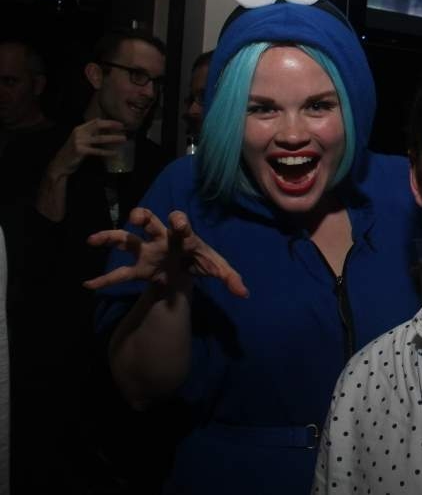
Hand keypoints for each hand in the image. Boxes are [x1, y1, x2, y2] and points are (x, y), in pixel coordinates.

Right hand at [50, 118, 125, 176]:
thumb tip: (107, 129)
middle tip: (123, 127)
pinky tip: (115, 153)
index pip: (95, 121)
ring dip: (113, 138)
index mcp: (79, 128)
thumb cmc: (74, 151)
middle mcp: (79, 132)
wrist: (61, 163)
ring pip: (99, 138)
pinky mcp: (80, 150)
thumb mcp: (81, 139)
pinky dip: (107, 152)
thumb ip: (91, 134)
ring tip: (123, 139)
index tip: (119, 123)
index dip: (108, 121)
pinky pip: (97, 151)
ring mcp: (79, 141)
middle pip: (97, 125)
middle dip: (111, 125)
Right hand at [85, 208, 249, 298]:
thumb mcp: (217, 268)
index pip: (181, 224)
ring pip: (127, 239)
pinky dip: (104, 279)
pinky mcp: (139, 268)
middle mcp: (161, 238)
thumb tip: (244, 293)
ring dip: (111, 237)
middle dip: (143, 217)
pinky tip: (88, 284)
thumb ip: (231, 278)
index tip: (177, 221)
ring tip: (94, 239)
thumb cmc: (201, 260)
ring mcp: (147, 252)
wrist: (187, 268)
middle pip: (150, 222)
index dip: (179, 221)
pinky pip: (119, 274)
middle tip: (136, 217)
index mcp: (183, 235)